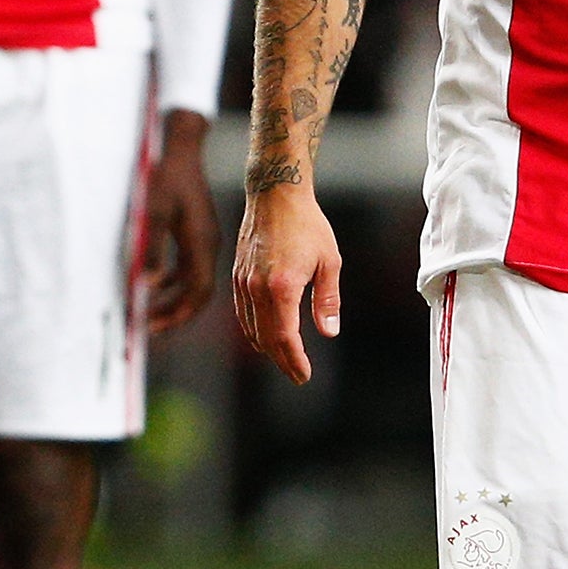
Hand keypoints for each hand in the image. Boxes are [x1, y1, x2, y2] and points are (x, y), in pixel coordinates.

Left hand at [145, 110, 218, 331]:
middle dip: (174, 312)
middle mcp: (206, 245)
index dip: (177, 314)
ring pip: (192, 281)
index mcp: (200, 243)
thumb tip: (145, 285)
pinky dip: (173, 280)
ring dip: (172, 298)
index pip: (196, 293)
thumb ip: (150, 249)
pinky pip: (188, 266)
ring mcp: (204, 239)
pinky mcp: (197, 232)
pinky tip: (155, 283)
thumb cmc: (167, 175)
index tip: (153, 327)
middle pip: (197, 292)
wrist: (182, 147)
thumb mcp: (154, 210)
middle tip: (149, 327)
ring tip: (149, 311)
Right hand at [233, 183, 339, 383]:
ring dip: (267, 347)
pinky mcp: (237, 273)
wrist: (275, 193)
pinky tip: (265, 333)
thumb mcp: (329, 261)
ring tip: (284, 358)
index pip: (284, 337)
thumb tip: (329, 332)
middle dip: (282, 360)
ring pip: (250, 327)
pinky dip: (253, 329)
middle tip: (297, 374)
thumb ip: (327, 300)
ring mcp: (243, 280)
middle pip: (265, 339)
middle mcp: (257, 287)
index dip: (294, 361)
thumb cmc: (307, 223)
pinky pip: (242, 311)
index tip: (304, 375)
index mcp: (282, 286)